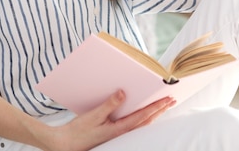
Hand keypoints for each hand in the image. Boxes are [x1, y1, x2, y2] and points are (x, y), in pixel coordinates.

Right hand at [42, 90, 175, 150]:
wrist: (66, 144)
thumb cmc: (78, 132)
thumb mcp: (94, 115)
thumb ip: (110, 104)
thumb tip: (123, 93)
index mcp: (119, 129)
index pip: (143, 116)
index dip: (157, 107)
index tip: (168, 99)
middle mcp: (121, 133)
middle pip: (146, 121)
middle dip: (160, 110)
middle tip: (171, 100)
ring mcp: (118, 135)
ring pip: (141, 124)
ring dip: (153, 114)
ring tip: (162, 106)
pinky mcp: (113, 134)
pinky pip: (133, 125)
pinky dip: (142, 118)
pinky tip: (142, 113)